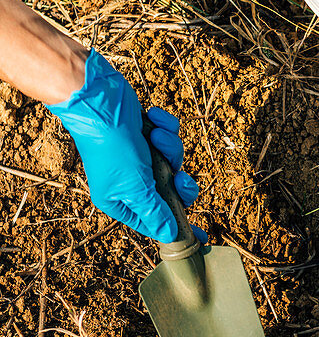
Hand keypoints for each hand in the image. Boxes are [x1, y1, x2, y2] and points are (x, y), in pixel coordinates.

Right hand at [46, 50, 206, 243]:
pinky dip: (164, 128)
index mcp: (119, 201)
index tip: (202, 235)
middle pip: (171, 192)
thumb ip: (155, 212)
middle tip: (180, 178)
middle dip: (179, 182)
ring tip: (155, 137)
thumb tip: (169, 235)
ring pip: (173, 162)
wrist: (99, 101)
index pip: (154, 222)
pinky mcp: (146, 134)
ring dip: (169, 148)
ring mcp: (139, 157)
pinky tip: (153, 121)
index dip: (176, 227)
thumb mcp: (136, 187)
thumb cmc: (113, 148)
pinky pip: (169, 137)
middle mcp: (129, 181)